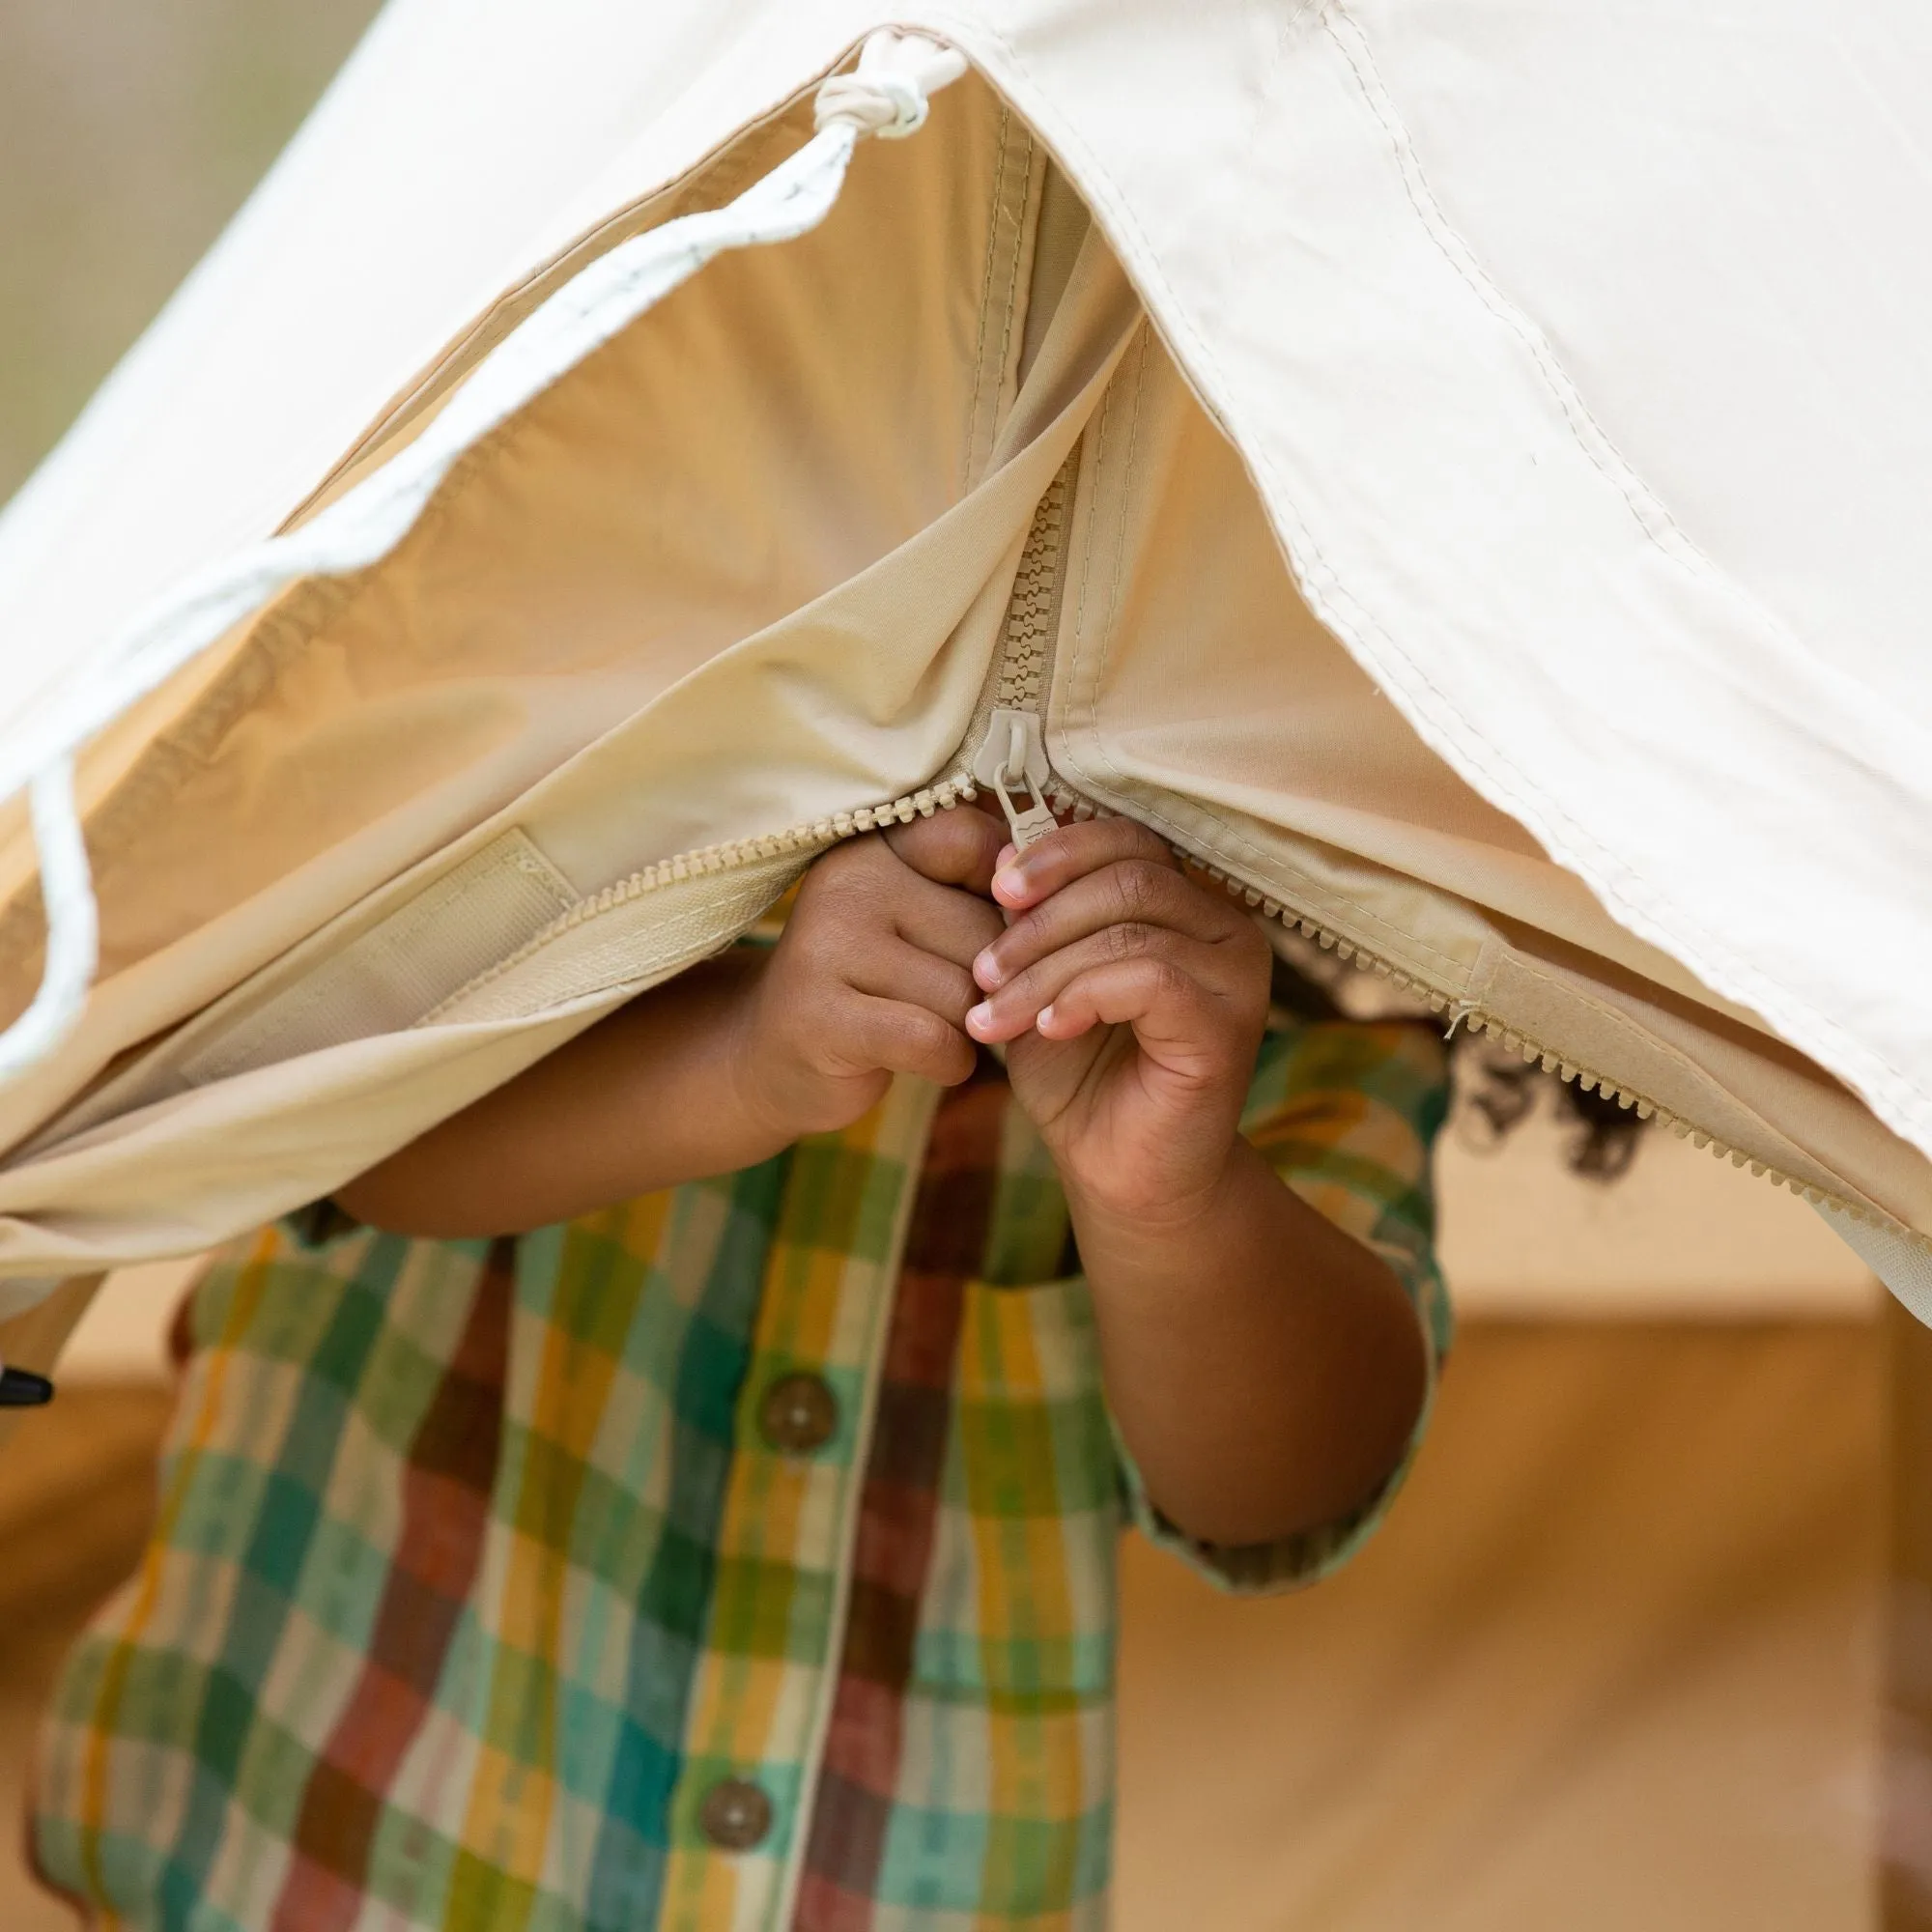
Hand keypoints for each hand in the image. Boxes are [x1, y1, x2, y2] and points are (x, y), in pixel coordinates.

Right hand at [728, 808, 1006, 1142]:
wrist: (774, 1055)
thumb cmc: (877, 981)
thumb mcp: (923, 916)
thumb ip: (984, 888)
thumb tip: (1068, 875)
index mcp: (877, 844)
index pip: (979, 843)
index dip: (1009, 898)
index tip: (994, 932)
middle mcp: (848, 880)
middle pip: (985, 932)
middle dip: (992, 981)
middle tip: (955, 998)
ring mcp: (827, 945)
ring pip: (966, 992)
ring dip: (972, 1028)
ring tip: (936, 1027)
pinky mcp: (824, 1017)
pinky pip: (935, 1039)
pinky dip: (948, 1062)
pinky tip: (926, 1058)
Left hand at [964, 818, 1272, 1219]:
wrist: (1118, 1174)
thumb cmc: (1080, 1074)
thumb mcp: (1041, 980)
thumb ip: (1031, 919)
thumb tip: (999, 852)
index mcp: (1189, 903)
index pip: (1129, 840)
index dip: (1057, 852)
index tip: (993, 890)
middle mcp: (1226, 929)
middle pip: (1129, 876)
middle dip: (1040, 919)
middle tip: (982, 969)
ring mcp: (1237, 977)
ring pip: (1130, 928)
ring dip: (1044, 968)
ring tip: (992, 1013)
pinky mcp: (1229, 1027)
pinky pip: (1150, 978)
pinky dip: (1083, 996)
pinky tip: (1047, 1032)